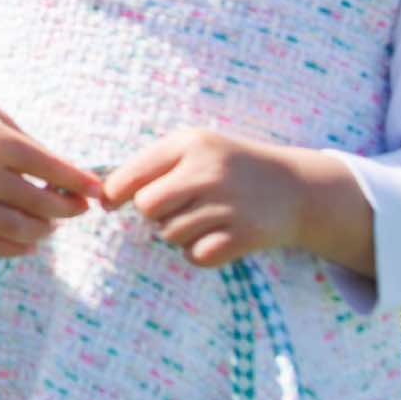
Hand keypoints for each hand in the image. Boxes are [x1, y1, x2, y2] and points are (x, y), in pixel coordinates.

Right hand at [0, 85, 101, 257]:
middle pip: (40, 206)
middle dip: (67, 209)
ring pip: (19, 231)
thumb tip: (72, 180)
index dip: (80, 184)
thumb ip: (31, 148)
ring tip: (50, 222)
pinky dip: (17, 247)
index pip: (52, 171)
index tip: (98, 191)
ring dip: (45, 230)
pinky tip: (28, 238)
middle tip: (76, 206)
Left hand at [103, 129, 369, 271]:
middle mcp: (210, 171)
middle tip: (177, 208)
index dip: (114, 195)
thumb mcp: (195, 148)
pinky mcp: (247, 235)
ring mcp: (230, 204)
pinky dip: (199, 253)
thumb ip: (151, 165)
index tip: (111, 205)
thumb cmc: (229, 167)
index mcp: (190, 144)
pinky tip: (216, 237)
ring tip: (205, 219)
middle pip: (148, 207)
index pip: (132, 176)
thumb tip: (103, 197)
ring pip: (171, 234)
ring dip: (179, 233)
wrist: (297, 188)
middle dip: (155, 214)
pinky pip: (197, 256)